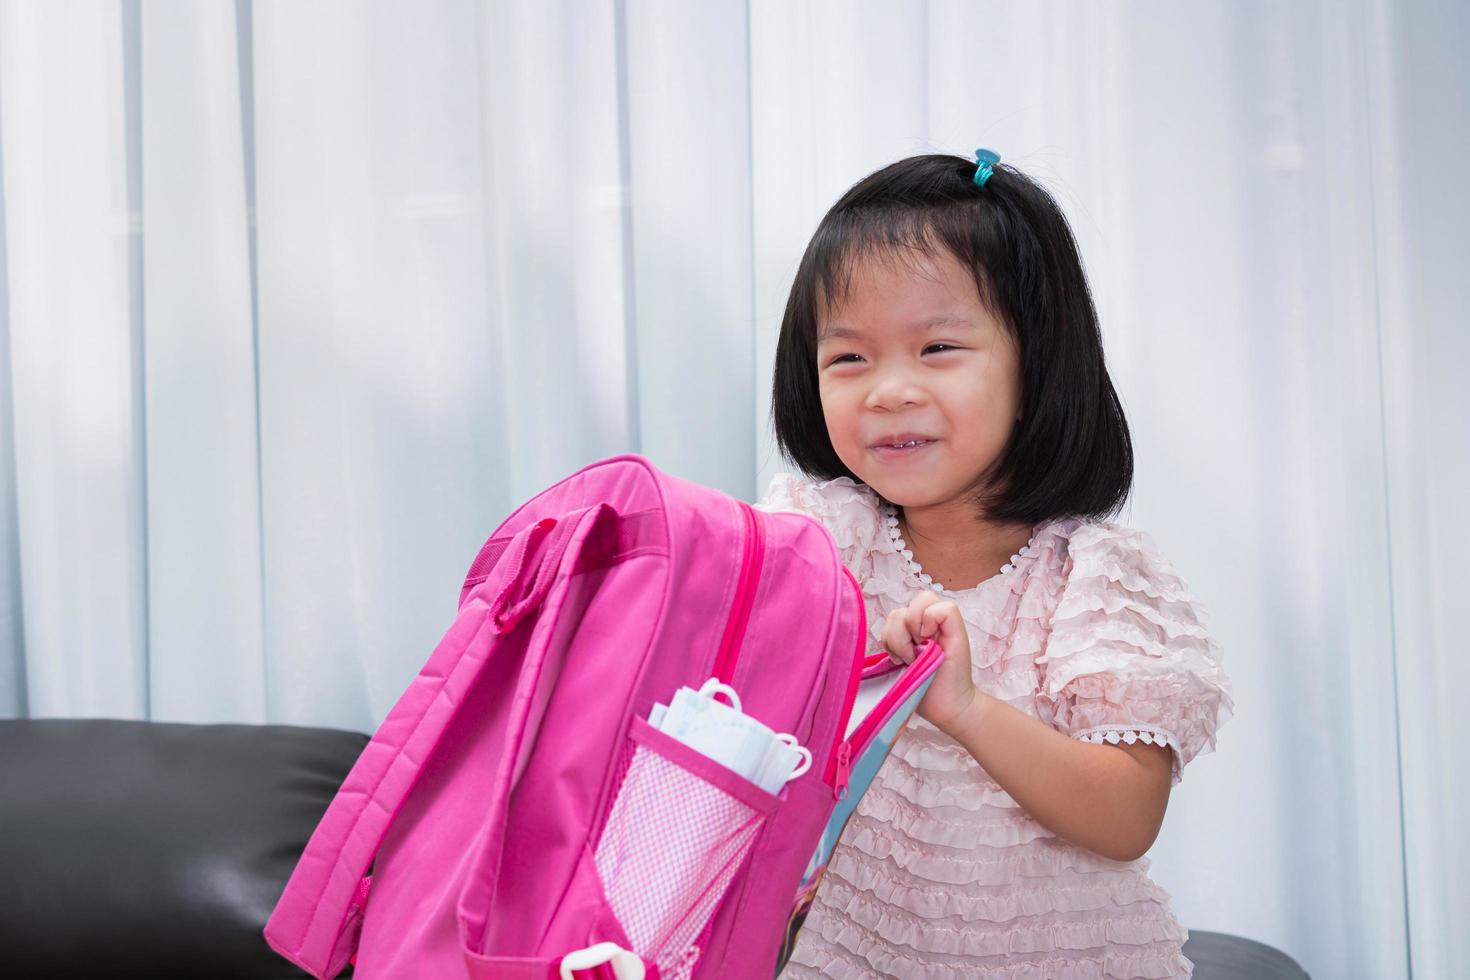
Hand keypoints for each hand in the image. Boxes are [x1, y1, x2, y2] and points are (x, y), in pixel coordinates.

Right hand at [882, 591, 978, 733]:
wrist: (945, 705)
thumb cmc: (955, 675)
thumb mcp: (959, 640)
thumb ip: (947, 615)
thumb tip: (924, 616)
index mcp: (939, 617)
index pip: (922, 599)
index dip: (922, 620)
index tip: (931, 643)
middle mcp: (922, 622)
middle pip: (901, 612)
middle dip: (907, 635)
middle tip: (920, 654)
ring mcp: (906, 635)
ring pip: (889, 623)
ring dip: (898, 644)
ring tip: (911, 660)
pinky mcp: (893, 648)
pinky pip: (881, 637)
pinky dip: (889, 650)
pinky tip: (901, 663)